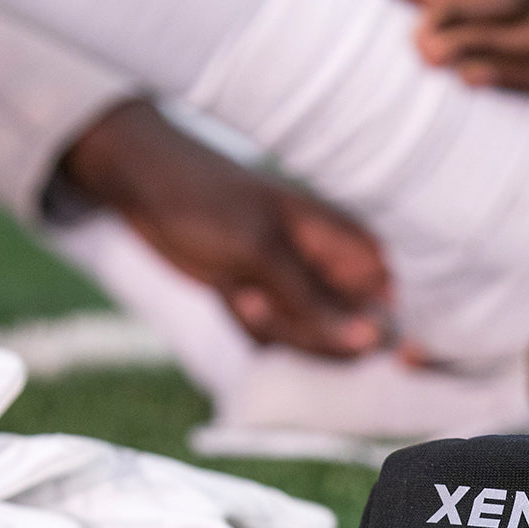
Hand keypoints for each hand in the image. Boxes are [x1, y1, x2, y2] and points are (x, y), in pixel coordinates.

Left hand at [61, 99, 391, 356]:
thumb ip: (316, 304)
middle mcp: (325, 268)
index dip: (376, 324)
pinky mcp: (263, 304)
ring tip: (239, 289)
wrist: (142, 187)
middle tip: (258, 298)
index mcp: (342, 241)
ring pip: (306, 340)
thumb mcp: (263, 253)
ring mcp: (293, 288)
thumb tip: (370, 339)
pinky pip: (271, 338)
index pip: (385, 296)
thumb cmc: (208, 201)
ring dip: (269, 328)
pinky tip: (228, 292)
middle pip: (345, 331)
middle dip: (302, 331)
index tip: (345, 339)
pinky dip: (247, 326)